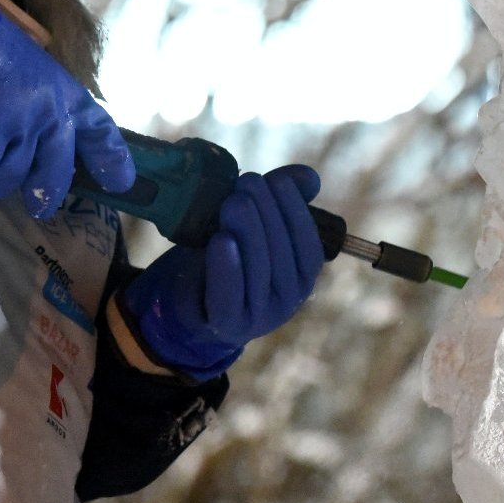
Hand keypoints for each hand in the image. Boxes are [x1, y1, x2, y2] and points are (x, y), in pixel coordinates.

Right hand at [0, 0, 132, 213]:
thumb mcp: (37, 75)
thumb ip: (45, 109)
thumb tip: (37, 152)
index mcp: (69, 96)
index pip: (101, 132)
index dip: (112, 161)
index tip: (121, 185)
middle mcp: (52, 113)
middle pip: (56, 174)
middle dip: (45, 196)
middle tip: (38, 209)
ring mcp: (22, 123)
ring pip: (11, 178)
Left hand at [123, 165, 323, 379]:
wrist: (194, 299)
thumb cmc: (231, 256)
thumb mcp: (255, 226)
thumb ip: (280, 201)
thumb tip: (309, 177)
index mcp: (302, 276)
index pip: (308, 246)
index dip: (296, 212)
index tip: (277, 181)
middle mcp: (288, 299)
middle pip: (282, 256)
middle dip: (266, 213)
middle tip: (248, 181)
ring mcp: (260, 316)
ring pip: (258, 272)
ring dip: (248, 232)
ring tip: (234, 200)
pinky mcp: (228, 324)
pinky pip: (230, 296)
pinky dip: (227, 267)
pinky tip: (221, 239)